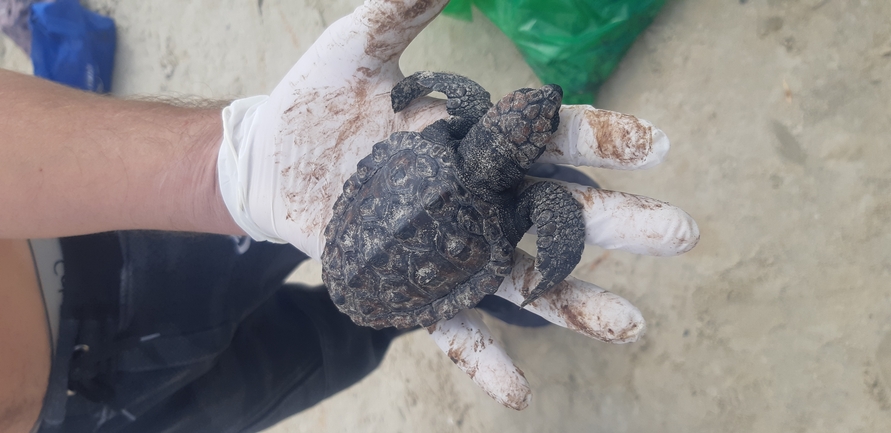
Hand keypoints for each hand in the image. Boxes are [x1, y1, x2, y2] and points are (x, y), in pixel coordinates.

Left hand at [217, 0, 698, 409]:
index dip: (605, 139)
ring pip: (527, 280)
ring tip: (631, 326)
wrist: (270, 160)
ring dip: (577, 304)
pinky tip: (520, 394)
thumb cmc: (318, 102)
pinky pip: (455, 328)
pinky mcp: (414, 286)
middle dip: (621, 223)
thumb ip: (405, 11)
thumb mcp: (359, 49)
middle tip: (683, 232)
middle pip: (563, 214)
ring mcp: (453, 247)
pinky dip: (486, 360)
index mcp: (480, 141)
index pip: (555, 139)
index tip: (658, 145)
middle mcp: (481, 198)